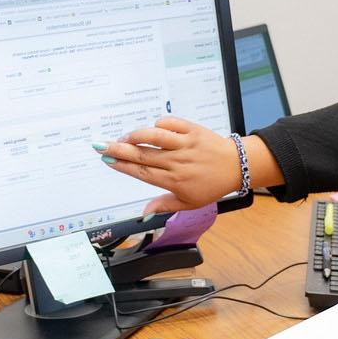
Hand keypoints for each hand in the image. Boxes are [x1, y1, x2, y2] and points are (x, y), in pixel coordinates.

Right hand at [95, 116, 242, 212]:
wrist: (237, 166)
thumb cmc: (212, 185)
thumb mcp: (189, 203)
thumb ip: (164, 206)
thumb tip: (144, 214)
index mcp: (175, 181)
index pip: (142, 173)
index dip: (123, 166)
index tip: (107, 161)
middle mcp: (177, 162)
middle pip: (143, 155)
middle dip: (119, 150)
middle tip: (101, 146)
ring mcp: (185, 145)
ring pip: (154, 137)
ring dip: (136, 135)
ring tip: (124, 137)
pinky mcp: (193, 131)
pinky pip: (171, 124)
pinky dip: (159, 124)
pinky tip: (152, 128)